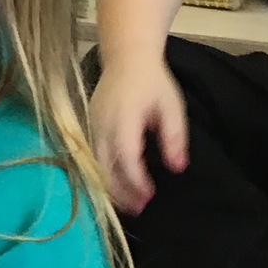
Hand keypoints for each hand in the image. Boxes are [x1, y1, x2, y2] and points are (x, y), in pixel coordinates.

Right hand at [89, 57, 188, 214]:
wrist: (126, 57)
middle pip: (106, 168)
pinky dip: (105, 174)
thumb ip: (174, 137)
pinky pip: (93, 157)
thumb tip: (178, 168)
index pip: (127, 159)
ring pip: (96, 165)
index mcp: (123, 120)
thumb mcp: (171, 107)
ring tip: (129, 204)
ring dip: (112, 187)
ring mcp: (92, 126)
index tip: (151, 196)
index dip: (137, 182)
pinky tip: (118, 185)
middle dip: (122, 192)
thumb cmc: (153, 82)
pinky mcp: (89, 127)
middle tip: (140, 209)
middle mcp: (102, 126)